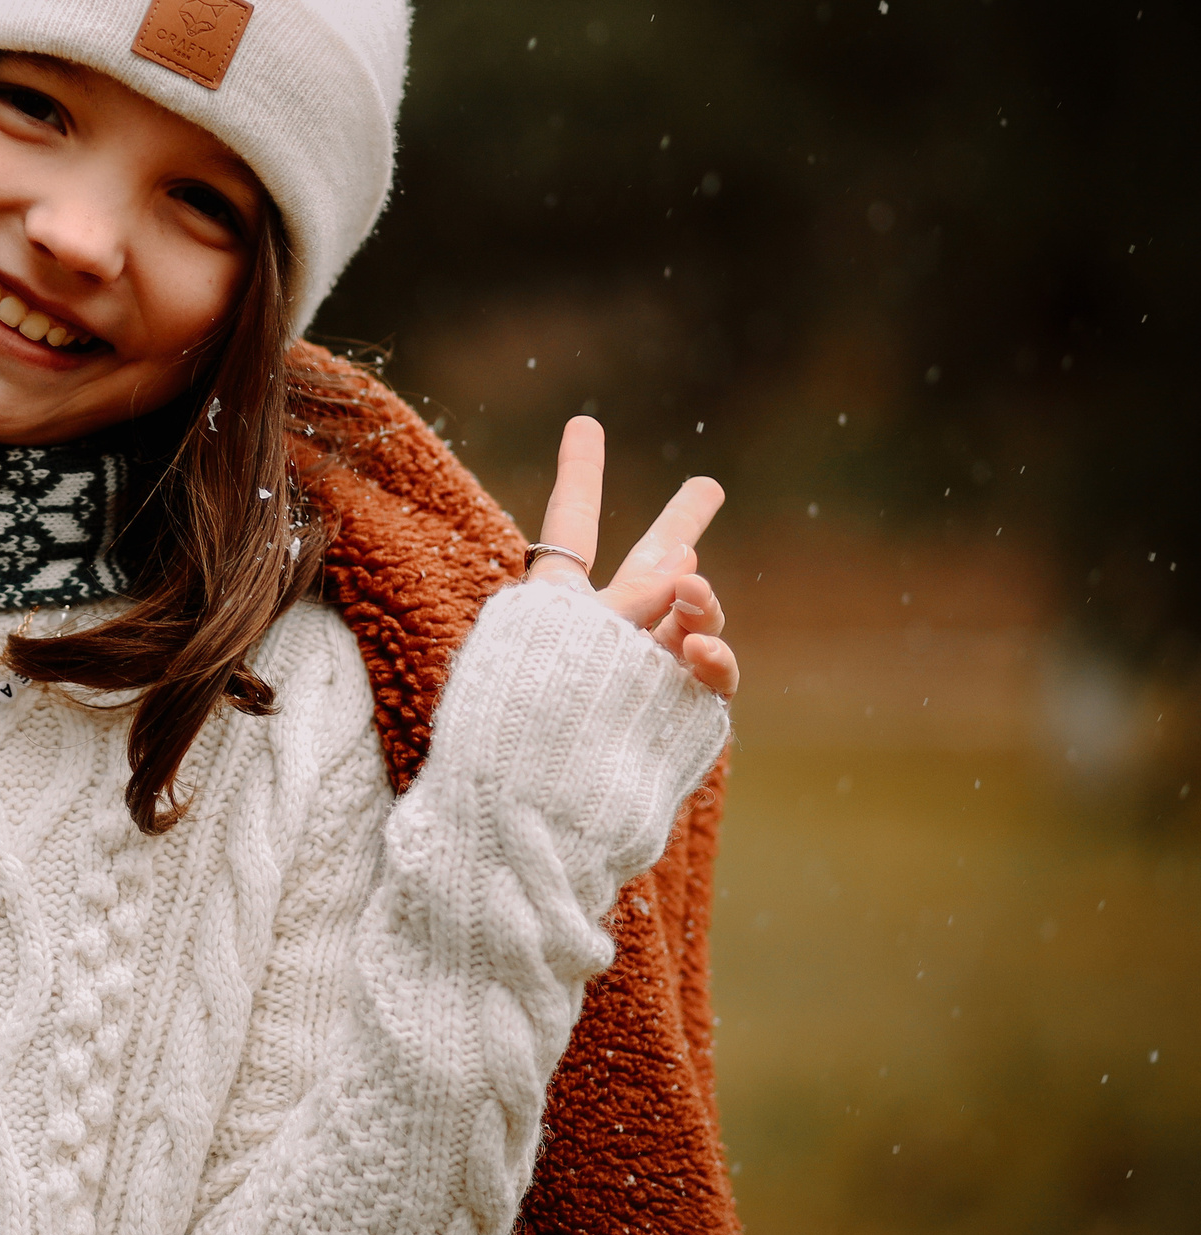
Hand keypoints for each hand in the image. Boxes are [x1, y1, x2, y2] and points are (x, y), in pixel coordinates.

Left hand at [528, 415, 737, 697]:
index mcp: (551, 609)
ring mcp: (645, 671)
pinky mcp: (679, 710)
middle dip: (678, 526)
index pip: (569, 530)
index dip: (581, 475)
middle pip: (648, 567)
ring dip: (697, 595)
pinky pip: (707, 671)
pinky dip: (712, 655)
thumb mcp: (562, 641)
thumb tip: (684, 564)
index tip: (585, 423)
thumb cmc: (521, 723)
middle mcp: (604, 633)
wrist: (532, 811)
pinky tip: (699, 646)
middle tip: (708, 488)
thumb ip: (625, 601)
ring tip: (688, 584)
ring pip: (689, 615)